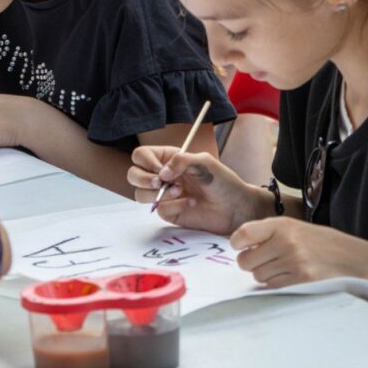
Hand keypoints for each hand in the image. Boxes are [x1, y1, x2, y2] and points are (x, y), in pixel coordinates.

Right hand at [129, 147, 267, 235]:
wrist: (235, 207)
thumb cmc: (223, 181)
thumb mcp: (204, 162)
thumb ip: (181, 161)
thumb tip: (161, 174)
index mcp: (168, 159)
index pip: (141, 155)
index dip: (146, 161)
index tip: (161, 169)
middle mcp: (162, 176)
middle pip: (133, 174)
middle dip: (143, 179)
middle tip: (160, 182)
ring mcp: (163, 195)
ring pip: (140, 194)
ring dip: (157, 193)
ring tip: (179, 192)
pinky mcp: (168, 212)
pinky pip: (159, 209)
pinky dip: (173, 206)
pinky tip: (190, 204)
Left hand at [230, 218, 367, 287]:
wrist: (357, 261)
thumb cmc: (325, 244)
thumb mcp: (298, 228)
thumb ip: (270, 234)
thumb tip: (240, 246)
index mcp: (283, 225)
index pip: (244, 234)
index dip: (237, 243)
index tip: (240, 247)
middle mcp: (286, 242)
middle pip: (246, 261)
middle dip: (252, 263)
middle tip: (266, 262)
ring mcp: (294, 263)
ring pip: (258, 276)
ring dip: (267, 276)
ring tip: (286, 269)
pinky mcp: (302, 282)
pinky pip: (274, 288)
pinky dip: (278, 285)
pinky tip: (293, 278)